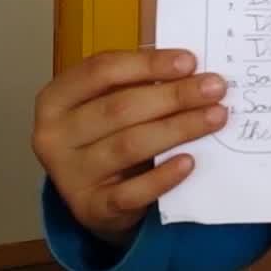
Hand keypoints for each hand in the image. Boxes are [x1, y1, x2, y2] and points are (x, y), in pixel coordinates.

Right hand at [30, 48, 229, 244]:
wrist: (92, 196)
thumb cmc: (105, 134)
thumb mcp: (108, 102)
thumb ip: (138, 82)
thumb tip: (190, 70)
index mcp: (55, 99)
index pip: (101, 71)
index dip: (147, 64)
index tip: (190, 61)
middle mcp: (55, 137)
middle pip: (120, 108)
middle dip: (174, 96)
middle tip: (215, 89)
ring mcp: (70, 176)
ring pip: (129, 145)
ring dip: (178, 128)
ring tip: (215, 117)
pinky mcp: (92, 208)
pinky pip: (132, 192)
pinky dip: (163, 177)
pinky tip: (189, 161)